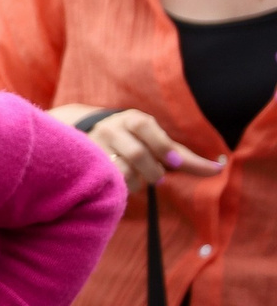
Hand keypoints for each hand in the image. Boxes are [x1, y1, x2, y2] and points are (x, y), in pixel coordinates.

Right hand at [78, 107, 224, 194]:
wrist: (86, 135)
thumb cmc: (136, 142)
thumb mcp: (156, 142)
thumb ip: (184, 156)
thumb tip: (220, 168)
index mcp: (133, 120)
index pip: (144, 127)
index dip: (160, 145)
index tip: (174, 163)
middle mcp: (111, 129)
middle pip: (136, 154)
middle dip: (152, 171)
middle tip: (158, 178)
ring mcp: (95, 146)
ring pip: (121, 170)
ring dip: (137, 181)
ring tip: (139, 179)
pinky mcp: (87, 163)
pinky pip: (108, 181)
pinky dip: (123, 185)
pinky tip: (124, 182)